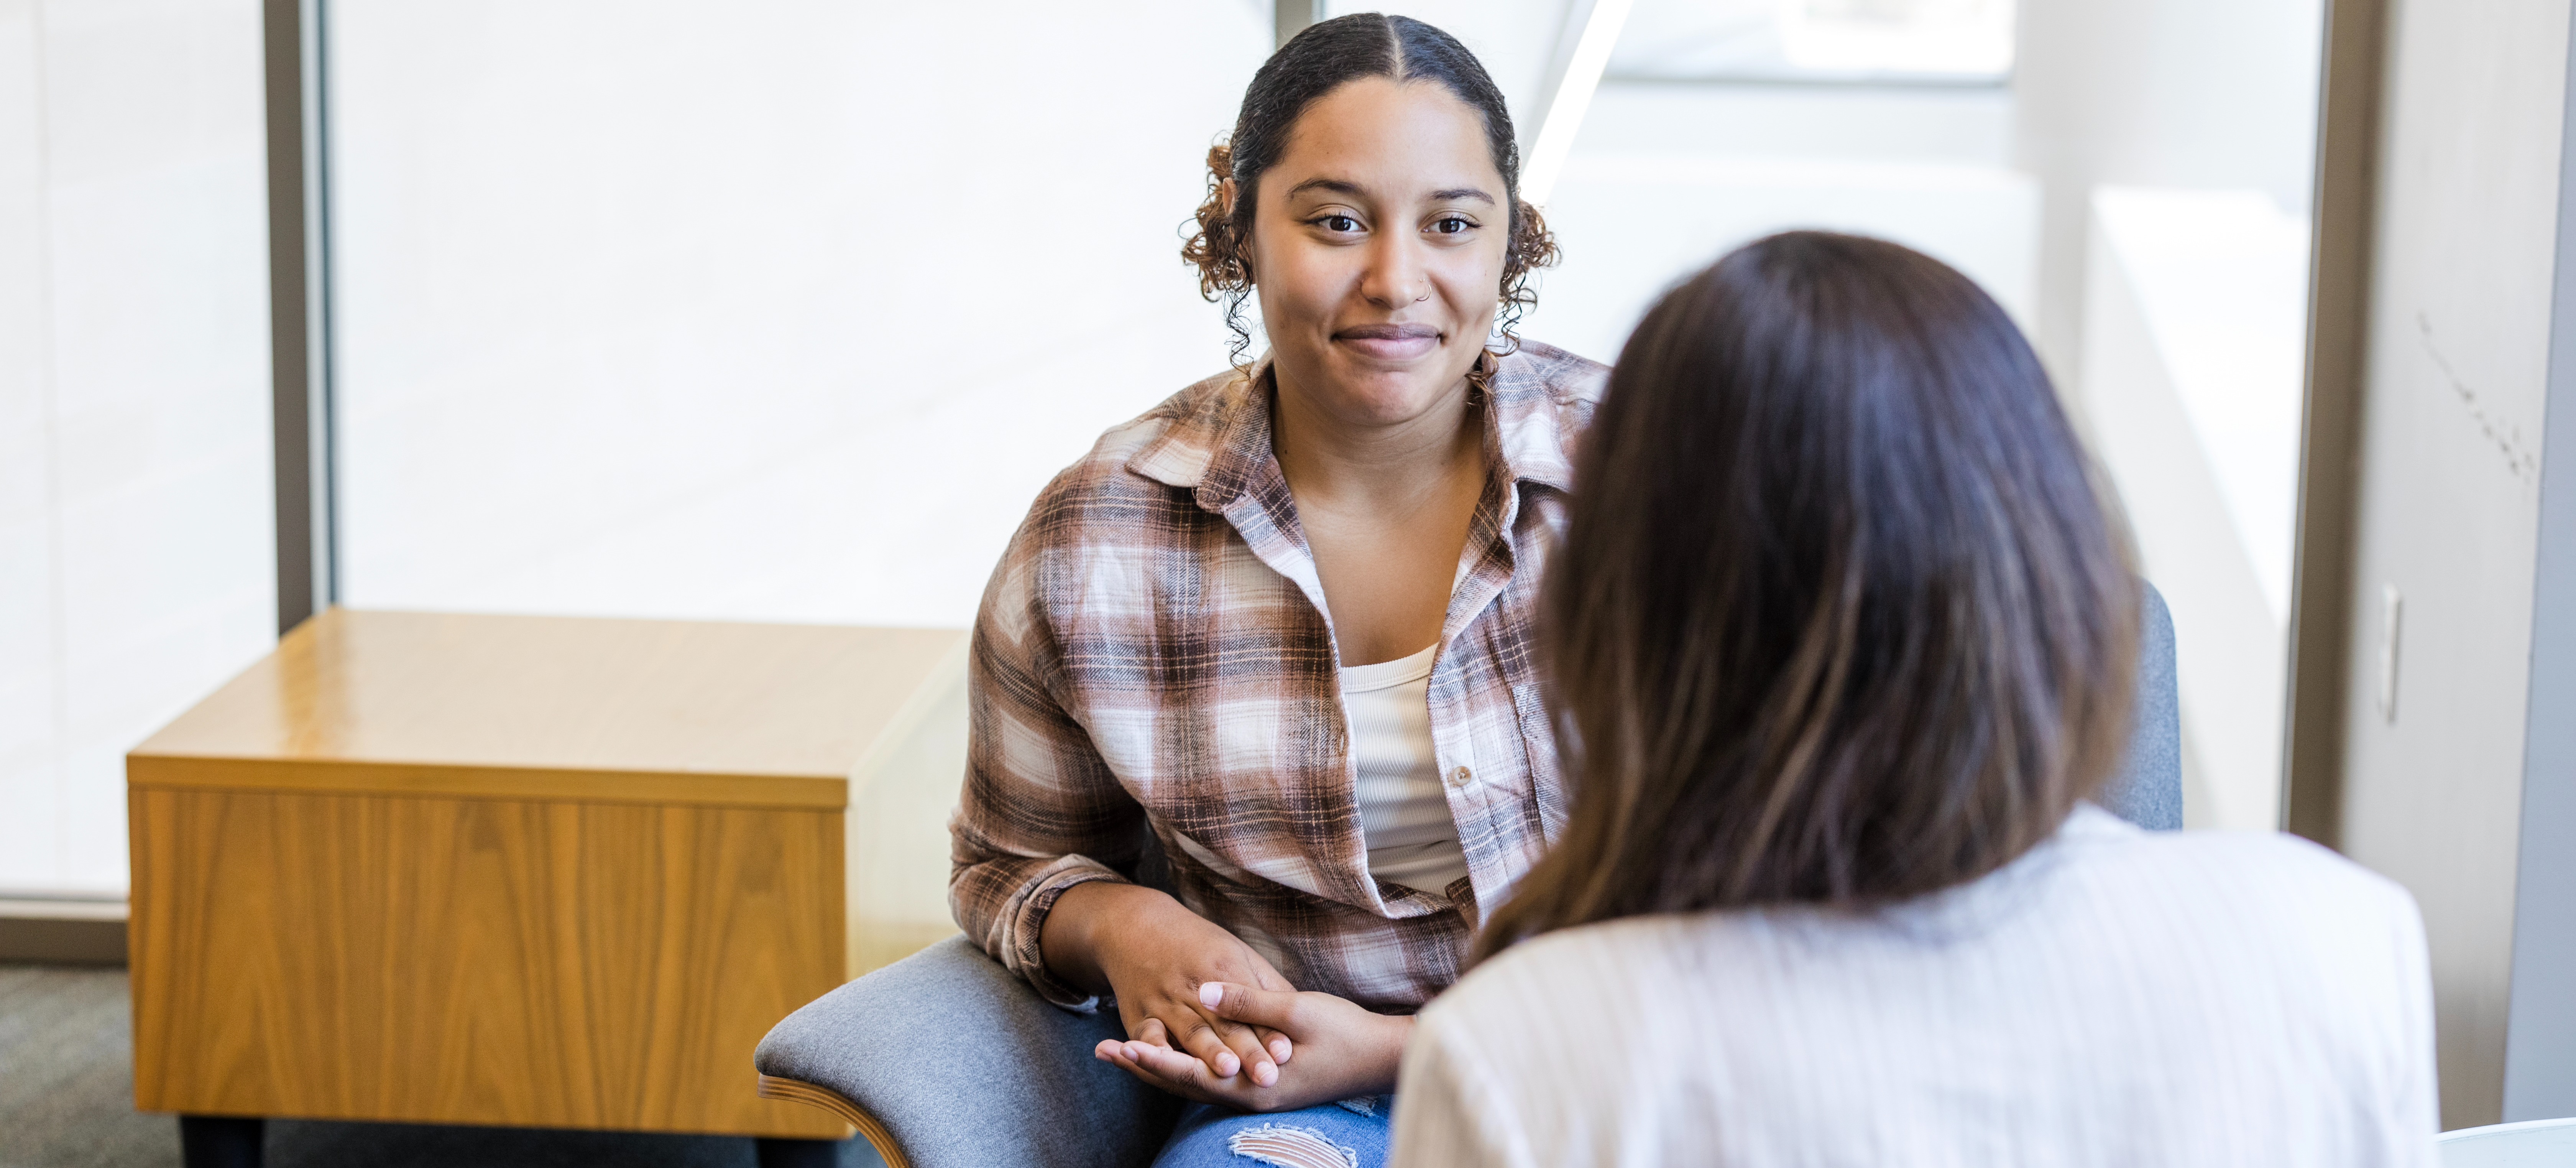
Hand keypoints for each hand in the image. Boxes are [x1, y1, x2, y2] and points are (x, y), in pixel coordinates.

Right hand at [1041, 882, 1296, 1084]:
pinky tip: (1162, 1061)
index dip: (1269, 1032)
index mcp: (1225, 969)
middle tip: (1268, 1078)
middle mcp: (1196, 986)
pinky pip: (1147, 1033)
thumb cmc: (1199, 946)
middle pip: (1226, 1025)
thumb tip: (1299, 1021)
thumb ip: (1267, 988)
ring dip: (1208, 1052)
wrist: (1138, 927)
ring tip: (1227, 1073)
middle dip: (1247, 1051)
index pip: (1253, 1008)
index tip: (1286, 1054)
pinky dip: (1153, 1047)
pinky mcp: (1141, 1014)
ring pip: (1191, 1031)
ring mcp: (1166, 1000)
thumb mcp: (1238, 954)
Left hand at [1096, 981, 1412, 1111]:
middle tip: (1104, 1051)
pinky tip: (1172, 1058)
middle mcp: (1249, 1097)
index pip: (1190, 1073)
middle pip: (1184, 1085)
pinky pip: (1213, 1082)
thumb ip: (1248, 1004)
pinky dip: (1187, 1070)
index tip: (1120, 1047)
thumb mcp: (1297, 1010)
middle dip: (1144, 1066)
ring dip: (1160, 1069)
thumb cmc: (1344, 1033)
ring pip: (1196, 1085)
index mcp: (1254, 1083)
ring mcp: (1256, 1095)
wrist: (1380, 1058)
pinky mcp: (1263, 1086)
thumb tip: (1204, 993)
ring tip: (1127, 1053)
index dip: (1153, 1059)